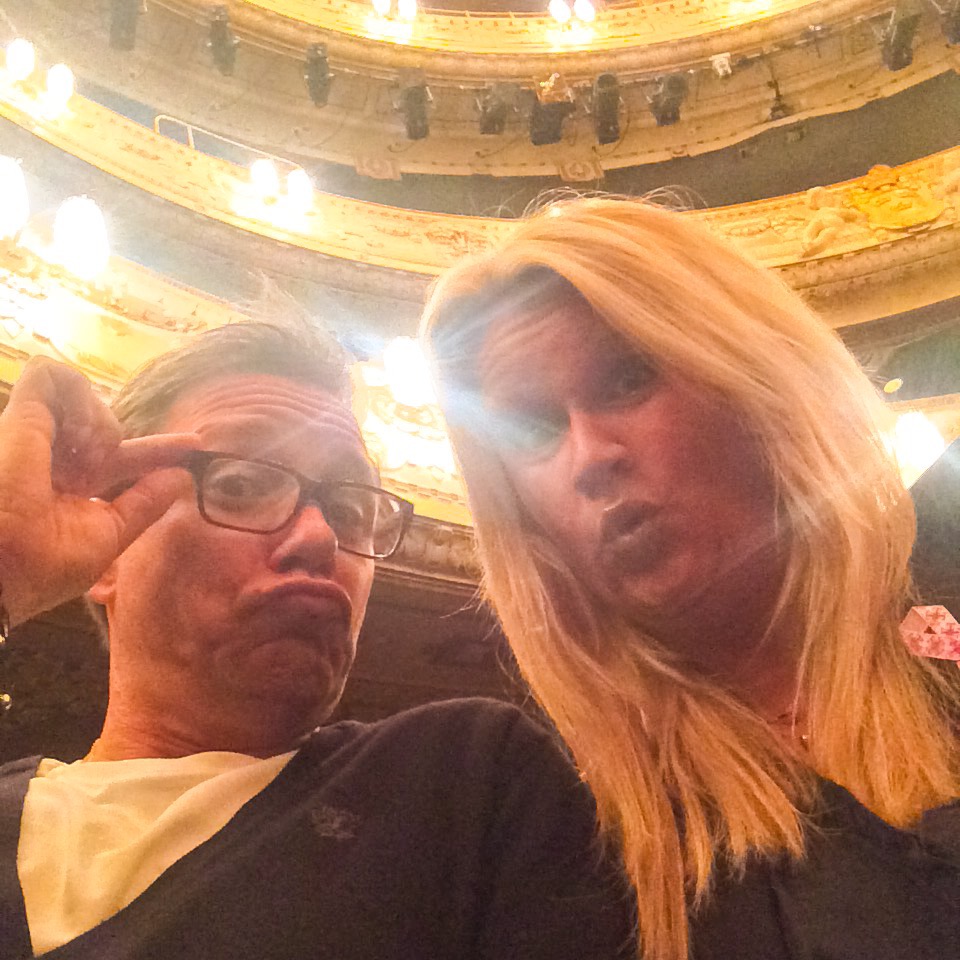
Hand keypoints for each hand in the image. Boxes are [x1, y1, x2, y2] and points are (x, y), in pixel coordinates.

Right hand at [0, 357, 199, 624]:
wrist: (0, 571)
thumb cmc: (40, 567)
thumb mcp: (106, 535)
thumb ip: (143, 504)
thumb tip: (180, 477)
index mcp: (73, 486)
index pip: (126, 457)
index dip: (161, 449)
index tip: (197, 444)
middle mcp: (55, 457)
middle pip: (104, 422)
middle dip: (113, 434)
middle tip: (96, 469)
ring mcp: (35, 434)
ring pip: (80, 392)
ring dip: (98, 418)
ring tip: (88, 454)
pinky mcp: (19, 415)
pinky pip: (53, 374)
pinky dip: (78, 395)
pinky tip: (80, 434)